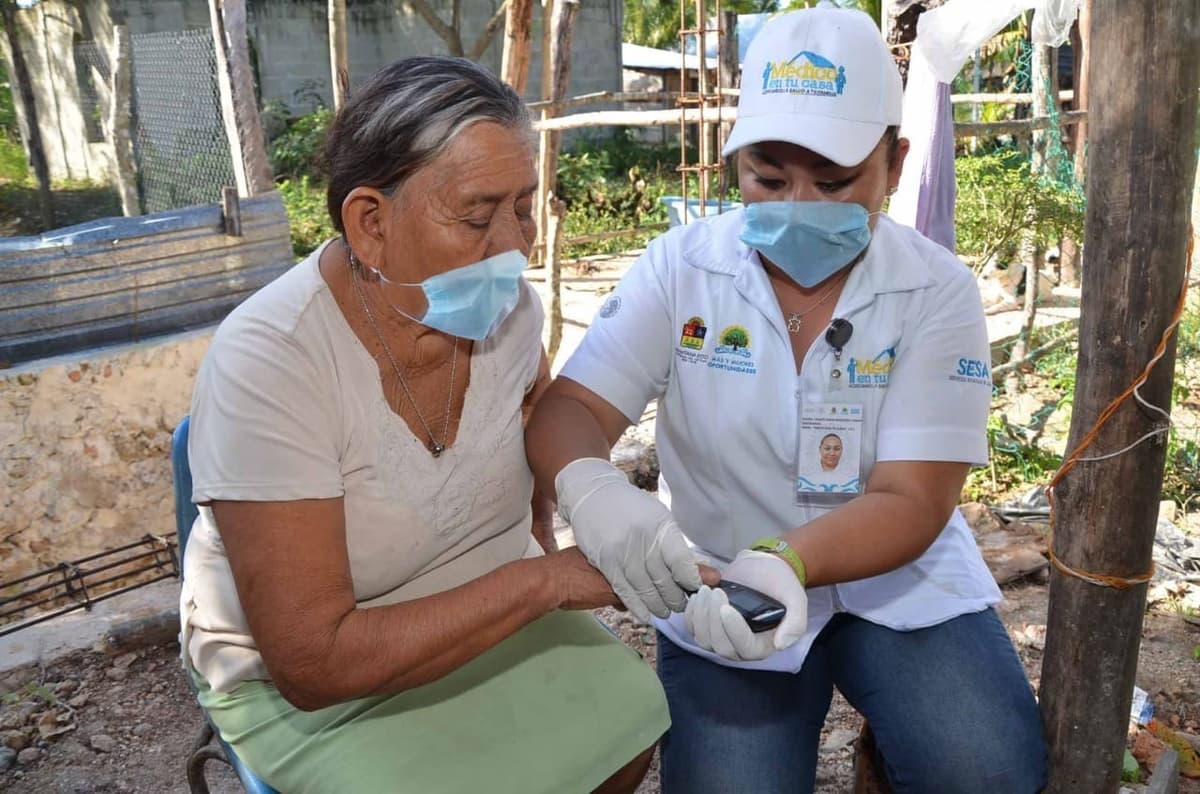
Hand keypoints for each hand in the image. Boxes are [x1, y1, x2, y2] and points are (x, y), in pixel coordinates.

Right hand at [555, 458, 702, 621]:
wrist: (592, 496)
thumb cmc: (630, 509)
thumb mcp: (658, 520)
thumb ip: (679, 548)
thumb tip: (710, 575)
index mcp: (661, 525)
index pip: (681, 562)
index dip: (691, 581)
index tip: (695, 589)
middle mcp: (643, 539)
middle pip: (665, 579)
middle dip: (676, 598)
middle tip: (682, 606)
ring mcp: (623, 552)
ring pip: (646, 589)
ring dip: (658, 605)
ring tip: (666, 612)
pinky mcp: (606, 562)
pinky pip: (625, 591)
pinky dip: (637, 607)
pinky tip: (646, 615)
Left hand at [685, 550, 807, 661]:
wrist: (764, 566)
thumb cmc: (781, 583)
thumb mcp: (796, 598)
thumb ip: (796, 622)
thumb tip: (780, 645)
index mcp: (764, 644)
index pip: (745, 648)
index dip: (734, 631)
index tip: (727, 607)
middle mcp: (742, 646)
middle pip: (721, 646)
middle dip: (714, 620)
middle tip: (716, 592)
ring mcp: (723, 636)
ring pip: (704, 640)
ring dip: (701, 616)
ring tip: (706, 590)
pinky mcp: (708, 625)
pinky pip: (693, 629)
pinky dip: (691, 614)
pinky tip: (697, 596)